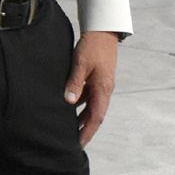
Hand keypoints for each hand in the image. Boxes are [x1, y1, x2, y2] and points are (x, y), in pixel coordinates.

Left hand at [63, 30, 119, 147]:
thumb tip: (69, 102)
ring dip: (83, 118)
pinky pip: (89, 97)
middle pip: (95, 115)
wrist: (103, 31)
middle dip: (85, 129)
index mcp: (103, 89)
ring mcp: (101, 84)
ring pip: (92, 106)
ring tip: (70, 129)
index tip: (79, 144)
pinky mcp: (97, 79)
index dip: (87, 132)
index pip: (96, 117)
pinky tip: (71, 107)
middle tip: (74, 142)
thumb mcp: (81, 64)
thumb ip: (75, 83)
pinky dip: (81, 105)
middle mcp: (104, 90)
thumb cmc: (93, 46)